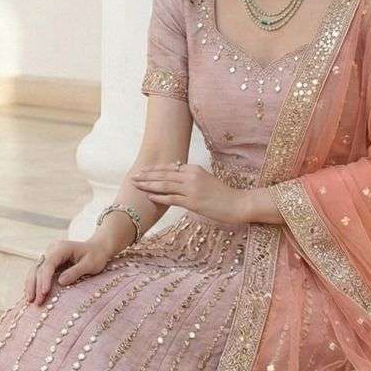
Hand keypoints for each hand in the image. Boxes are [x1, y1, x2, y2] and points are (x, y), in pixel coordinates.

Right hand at [24, 236, 111, 304]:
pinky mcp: (49, 263)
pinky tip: (32, 295)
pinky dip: (35, 284)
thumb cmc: (96, 256)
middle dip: (36, 285)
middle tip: (36, 302)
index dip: (45, 279)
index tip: (44, 292)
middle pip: (38, 268)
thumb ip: (76, 272)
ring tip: (30, 301)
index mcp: (62, 248)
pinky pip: (38, 273)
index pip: (49, 264)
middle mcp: (52, 250)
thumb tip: (60, 282)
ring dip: (32, 286)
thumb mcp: (90, 264)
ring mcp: (49, 255)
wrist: (97, 249)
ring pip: (35, 270)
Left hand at [129, 162, 247, 225]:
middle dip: (147, 175)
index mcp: (194, 169)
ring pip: (165, 185)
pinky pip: (172, 199)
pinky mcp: (193, 202)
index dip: (154, 169)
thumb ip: (191, 178)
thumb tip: (175, 179)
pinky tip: (149, 197)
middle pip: (164, 174)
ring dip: (148, 185)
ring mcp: (192, 189)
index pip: (169, 168)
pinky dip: (159, 197)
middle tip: (133, 176)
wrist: (238, 203)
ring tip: (136, 185)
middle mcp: (191, 176)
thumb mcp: (206, 180)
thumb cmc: (222, 194)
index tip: (142, 170)